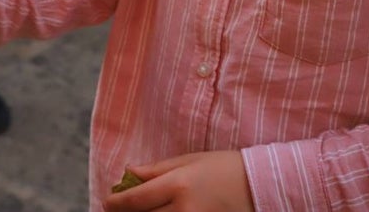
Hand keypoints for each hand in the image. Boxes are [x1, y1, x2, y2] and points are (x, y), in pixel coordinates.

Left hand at [103, 151, 254, 211]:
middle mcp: (184, 210)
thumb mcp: (188, 160)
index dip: (115, 203)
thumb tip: (128, 173)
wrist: (261, 186)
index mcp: (177, 185)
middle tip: (120, 209)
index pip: (135, 201)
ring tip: (142, 211)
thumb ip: (155, 169)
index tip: (107, 202)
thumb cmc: (223, 167)